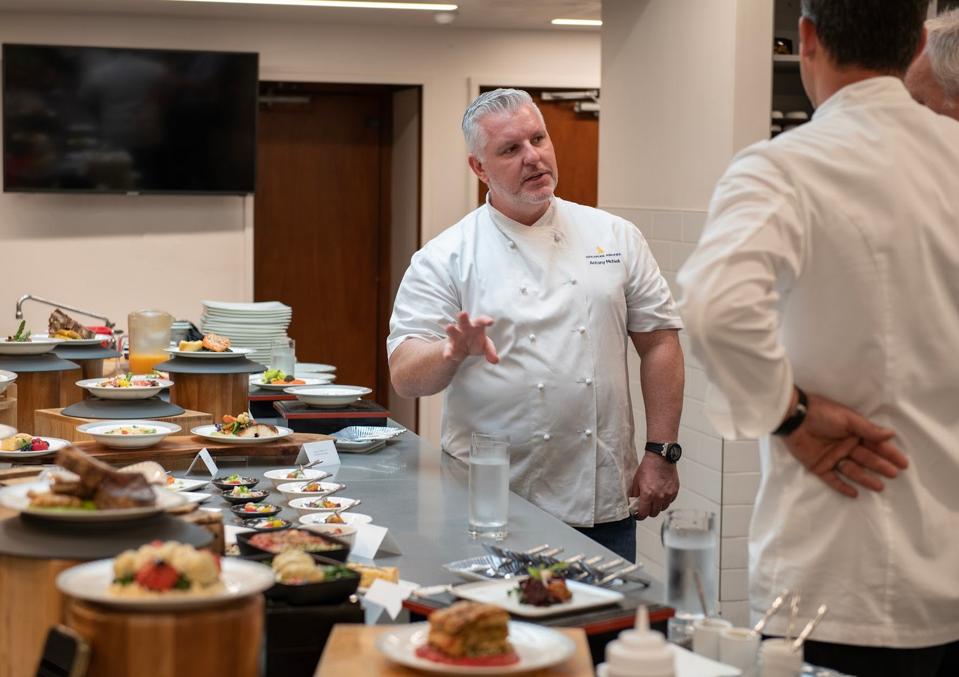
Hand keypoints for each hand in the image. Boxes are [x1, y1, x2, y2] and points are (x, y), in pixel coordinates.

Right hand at [442, 311, 499, 364]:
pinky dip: (448, 352)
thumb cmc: (477, 342)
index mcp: (477, 326)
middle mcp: (465, 328)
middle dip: (463, 317)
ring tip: (449, 327)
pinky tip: (448, 356)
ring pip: (452, 331)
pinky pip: (448, 349)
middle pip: (464, 321)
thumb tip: (496, 360)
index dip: (486, 320)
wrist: (462, 348)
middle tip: (463, 313)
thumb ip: (490, 352)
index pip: (481, 320)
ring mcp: (456, 336)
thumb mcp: (486, 346)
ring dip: (451, 329)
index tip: (491, 322)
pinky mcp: (450, 347)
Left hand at [629, 453, 678, 519]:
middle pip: (653, 513)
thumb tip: (633, 502)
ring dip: (657, 506)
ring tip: (654, 499)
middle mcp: (659, 496)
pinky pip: (669, 502)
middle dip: (648, 511)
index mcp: (648, 494)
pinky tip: (661, 494)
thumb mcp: (636, 480)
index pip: (643, 513)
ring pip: (662, 508)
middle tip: (645, 506)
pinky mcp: (675, 491)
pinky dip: (665, 501)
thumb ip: (635, 493)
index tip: (638, 515)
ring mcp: (668, 494)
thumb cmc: (648, 467)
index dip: (639, 516)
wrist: (661, 457)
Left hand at [783, 392, 908, 497]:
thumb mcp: (848, 419)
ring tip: (879, 486)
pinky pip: (832, 479)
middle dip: (880, 466)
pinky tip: (854, 494)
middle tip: (893, 474)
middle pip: (866, 459)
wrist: (795, 417)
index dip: (889, 454)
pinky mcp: (819, 466)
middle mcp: (845, 446)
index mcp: (853, 434)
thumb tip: (891, 434)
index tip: (903, 463)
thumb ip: (868, 429)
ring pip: (852, 470)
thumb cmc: (823, 413)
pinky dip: (842, 487)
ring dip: (865, 478)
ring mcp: (832, 457)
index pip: (875, 446)